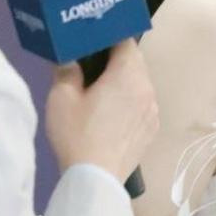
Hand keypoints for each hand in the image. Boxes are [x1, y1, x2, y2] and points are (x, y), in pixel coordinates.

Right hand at [46, 39, 158, 183]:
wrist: (96, 178)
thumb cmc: (78, 134)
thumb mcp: (61, 98)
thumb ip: (67, 70)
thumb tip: (71, 58)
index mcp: (128, 74)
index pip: (126, 41)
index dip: (111, 37)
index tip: (95, 41)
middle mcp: (147, 87)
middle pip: (136, 61)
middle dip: (117, 59)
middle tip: (94, 66)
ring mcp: (153, 109)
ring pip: (141, 83)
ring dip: (126, 82)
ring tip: (103, 91)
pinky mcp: (153, 128)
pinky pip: (144, 104)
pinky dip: (132, 102)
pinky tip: (114, 114)